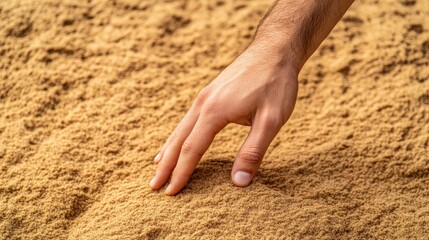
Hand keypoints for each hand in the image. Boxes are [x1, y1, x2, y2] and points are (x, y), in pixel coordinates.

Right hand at [150, 42, 297, 194]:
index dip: (181, 173)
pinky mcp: (210, 93)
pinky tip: (176, 140)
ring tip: (157, 167)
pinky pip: (187, 119)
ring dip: (168, 150)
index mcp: (215, 111)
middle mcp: (203, 103)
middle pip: (178, 140)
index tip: (170, 192)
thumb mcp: (272, 120)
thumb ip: (253, 151)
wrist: (274, 50)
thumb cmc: (275, 84)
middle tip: (153, 186)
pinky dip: (177, 135)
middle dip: (165, 165)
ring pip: (179, 128)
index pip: (192, 149)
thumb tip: (238, 183)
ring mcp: (204, 97)